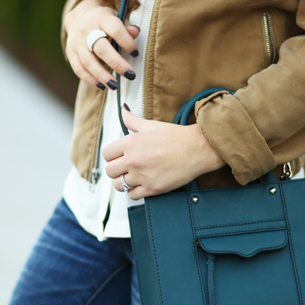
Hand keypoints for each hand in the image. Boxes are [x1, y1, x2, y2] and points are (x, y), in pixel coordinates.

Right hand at [63, 0, 139, 89]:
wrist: (78, 17)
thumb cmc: (103, 21)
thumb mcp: (115, 17)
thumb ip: (126, 27)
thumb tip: (135, 32)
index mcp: (101, 18)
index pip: (115, 29)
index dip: (126, 41)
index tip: (135, 53)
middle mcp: (87, 29)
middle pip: (101, 48)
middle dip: (116, 63)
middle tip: (130, 75)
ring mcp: (77, 42)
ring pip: (88, 61)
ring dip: (102, 75)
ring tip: (114, 86)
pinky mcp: (71, 52)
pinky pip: (79, 69)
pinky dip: (90, 79)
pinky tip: (101, 86)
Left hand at [103, 108, 224, 199]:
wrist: (197, 149)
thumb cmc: (176, 137)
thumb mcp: (151, 125)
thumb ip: (132, 120)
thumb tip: (122, 110)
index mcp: (130, 143)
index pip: (106, 154)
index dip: (112, 155)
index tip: (119, 156)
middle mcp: (133, 160)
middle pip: (110, 171)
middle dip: (117, 169)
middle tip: (127, 167)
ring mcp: (142, 176)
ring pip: (118, 185)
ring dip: (124, 182)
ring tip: (134, 176)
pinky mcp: (151, 189)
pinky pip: (132, 195)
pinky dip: (135, 191)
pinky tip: (142, 183)